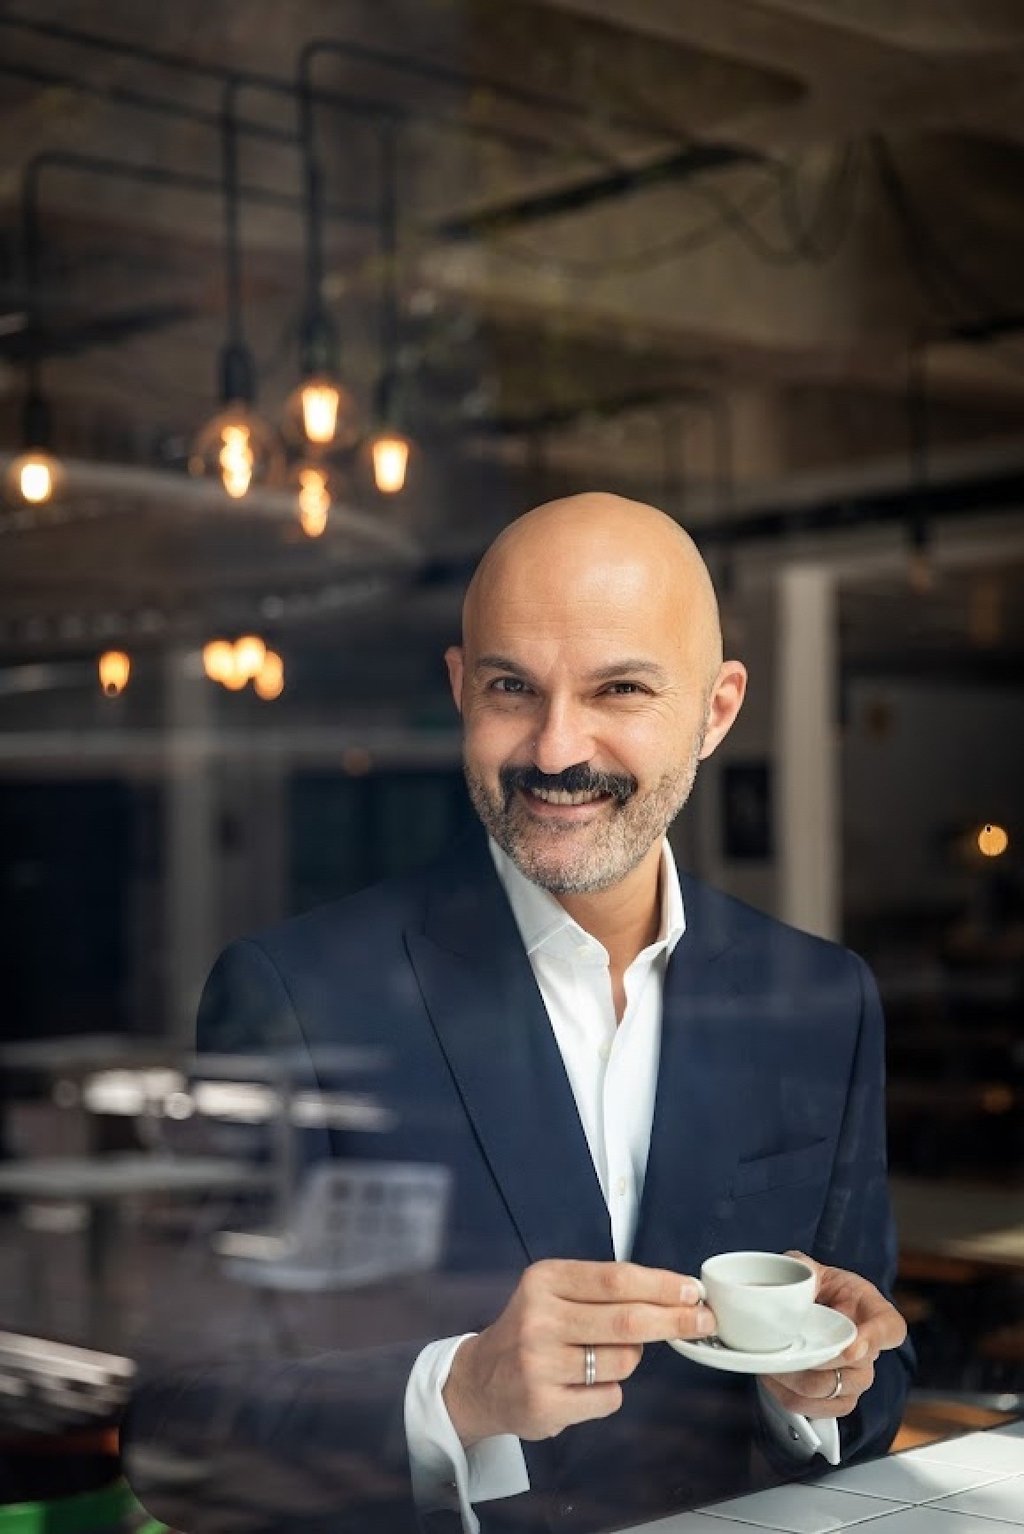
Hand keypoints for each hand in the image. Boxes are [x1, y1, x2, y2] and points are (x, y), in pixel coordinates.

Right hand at [442, 1258, 711, 1446]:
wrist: (480, 1379)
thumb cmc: (531, 1330)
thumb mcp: (554, 1293)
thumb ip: (603, 1292)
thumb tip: (672, 1296)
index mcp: (544, 1281)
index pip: (616, 1279)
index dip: (661, 1285)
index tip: (691, 1290)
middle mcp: (539, 1319)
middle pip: (626, 1320)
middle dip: (674, 1320)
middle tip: (702, 1320)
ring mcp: (540, 1364)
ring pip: (623, 1362)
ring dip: (630, 1360)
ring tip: (601, 1357)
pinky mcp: (545, 1404)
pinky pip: (608, 1398)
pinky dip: (609, 1391)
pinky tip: (581, 1385)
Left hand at [758, 1250, 907, 1418]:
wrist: (811, 1311)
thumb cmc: (820, 1289)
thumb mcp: (812, 1269)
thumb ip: (804, 1266)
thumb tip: (797, 1273)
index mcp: (874, 1311)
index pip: (890, 1328)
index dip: (874, 1340)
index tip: (852, 1347)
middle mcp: (871, 1350)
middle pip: (856, 1369)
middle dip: (816, 1363)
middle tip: (786, 1351)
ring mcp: (858, 1378)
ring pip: (833, 1391)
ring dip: (797, 1381)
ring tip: (772, 1364)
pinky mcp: (841, 1398)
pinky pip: (820, 1410)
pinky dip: (793, 1398)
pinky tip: (775, 1381)